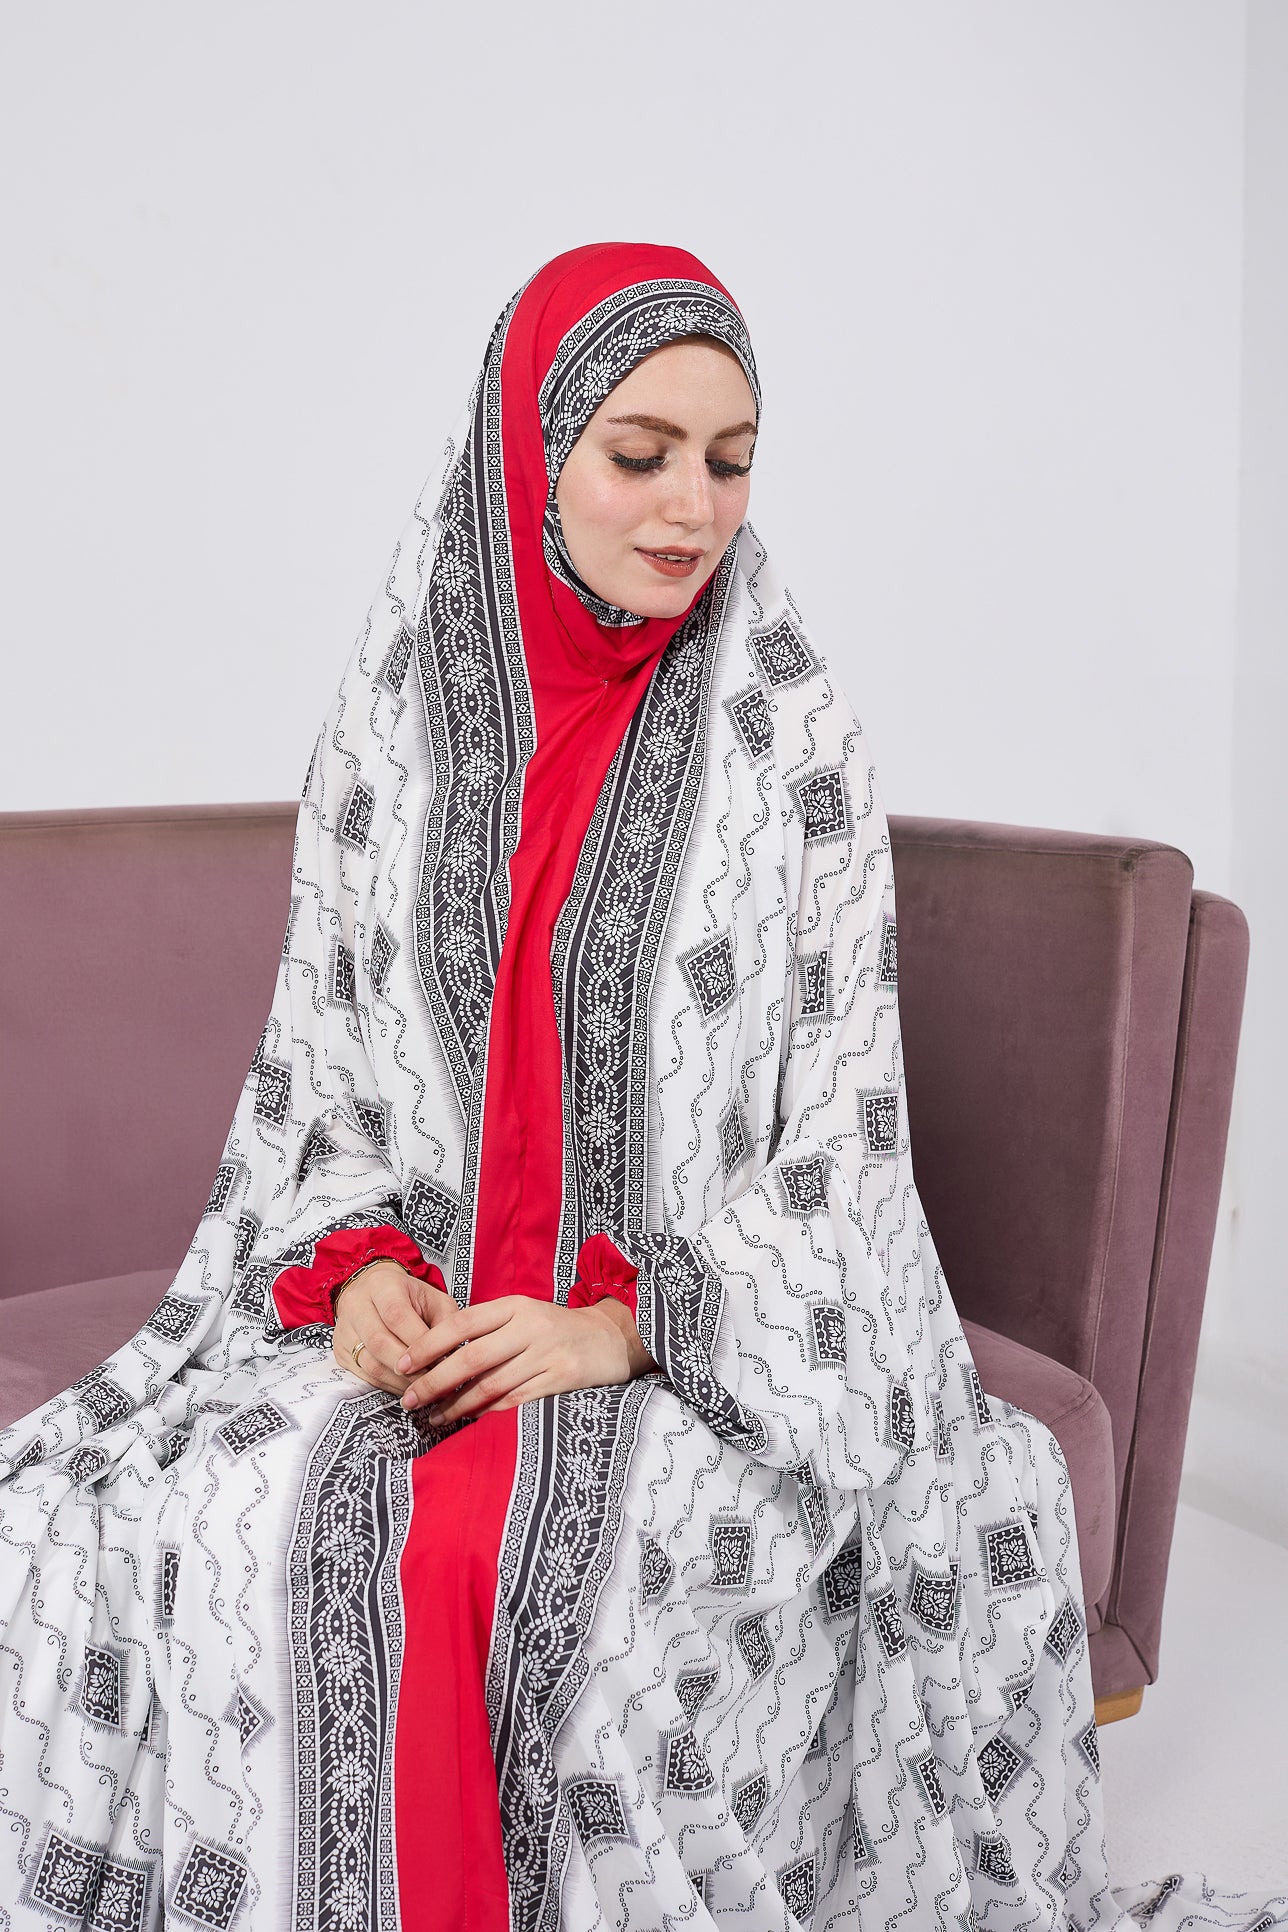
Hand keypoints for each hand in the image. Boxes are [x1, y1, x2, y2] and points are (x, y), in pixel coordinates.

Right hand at [331, 1260, 456, 1394]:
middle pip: (379, 1343)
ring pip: (369, 1363)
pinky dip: (386, 1386)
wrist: (373, 1291)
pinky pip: (362, 1375)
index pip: (397, 1316)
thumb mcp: (433, 1298)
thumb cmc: (410, 1297)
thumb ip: (447, 1321)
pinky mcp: (340, 1351)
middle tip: (434, 1381)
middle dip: (410, 1368)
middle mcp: (356, 1305)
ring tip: (423, 1389)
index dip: (418, 1343)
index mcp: (382, 1285)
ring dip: (399, 1382)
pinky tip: (405, 1388)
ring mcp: (344, 1329)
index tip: (442, 1361)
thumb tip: (454, 1354)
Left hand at [396, 1294, 657, 1423]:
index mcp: (514, 1305)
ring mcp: (547, 1353)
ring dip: (456, 1405)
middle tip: (409, 1399)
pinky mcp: (562, 1378)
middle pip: (471, 1357)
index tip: (401, 1363)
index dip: (428, 1344)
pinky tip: (468, 1420)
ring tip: (433, 1417)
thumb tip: (435, 1355)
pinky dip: (488, 1412)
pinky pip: (515, 1400)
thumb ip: (488, 1329)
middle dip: (434, 1381)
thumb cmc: (556, 1329)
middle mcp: (529, 1326)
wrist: (612, 1338)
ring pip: (490, 1384)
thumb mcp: (524, 1315)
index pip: (461, 1323)